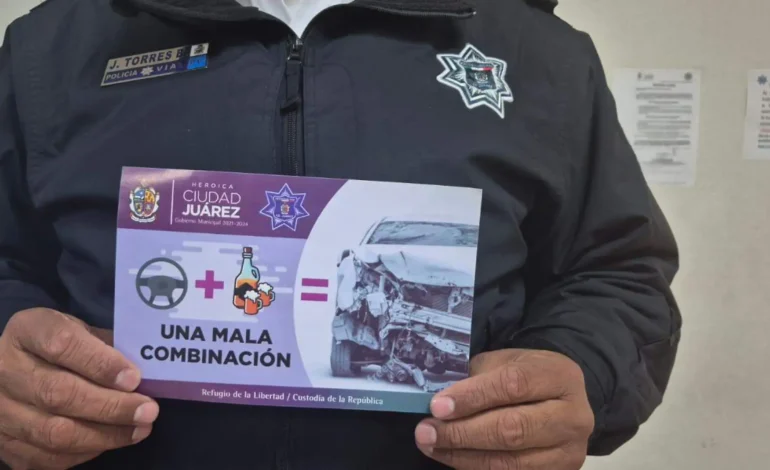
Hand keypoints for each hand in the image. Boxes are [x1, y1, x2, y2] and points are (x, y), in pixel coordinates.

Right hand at [0, 308, 158, 469]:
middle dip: (111, 406)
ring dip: (105, 435)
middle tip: (148, 411)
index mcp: (27, 331)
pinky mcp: (3, 443)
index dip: (101, 363)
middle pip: (59, 393)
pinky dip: (85, 452)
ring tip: (139, 428)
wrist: (16, 369)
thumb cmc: (60, 347)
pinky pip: (46, 457)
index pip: (62, 344)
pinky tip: (111, 441)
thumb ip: (107, 347)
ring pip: (53, 432)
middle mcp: (5, 369)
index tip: (134, 378)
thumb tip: (145, 373)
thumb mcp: (81, 331)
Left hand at [415, 349, 593, 469]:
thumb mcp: (505, 362)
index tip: (437, 406)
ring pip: (511, 461)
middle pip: (513, 429)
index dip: (472, 397)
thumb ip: (476, 378)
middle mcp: (573, 416)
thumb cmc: (527, 376)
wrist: (561, 399)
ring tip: (433, 446)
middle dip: (462, 433)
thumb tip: (438, 401)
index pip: (513, 385)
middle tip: (426, 432)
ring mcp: (569, 450)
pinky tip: (454, 458)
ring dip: (463, 456)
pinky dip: (477, 468)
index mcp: (560, 376)